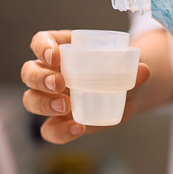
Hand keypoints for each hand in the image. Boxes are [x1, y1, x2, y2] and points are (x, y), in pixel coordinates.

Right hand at [21, 30, 150, 143]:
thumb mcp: (127, 67)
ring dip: (43, 104)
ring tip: (66, 106)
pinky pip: (48, 129)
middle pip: (29, 72)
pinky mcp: (58, 121)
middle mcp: (49, 72)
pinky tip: (78, 128)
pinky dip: (59, 131)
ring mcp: (50, 98)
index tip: (56, 56)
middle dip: (40, 78)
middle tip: (60, 84)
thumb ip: (133, 70)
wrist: (127, 94)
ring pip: (31, 99)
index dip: (43, 48)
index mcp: (61, 48)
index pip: (40, 42)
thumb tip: (143, 71)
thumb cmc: (119, 71)